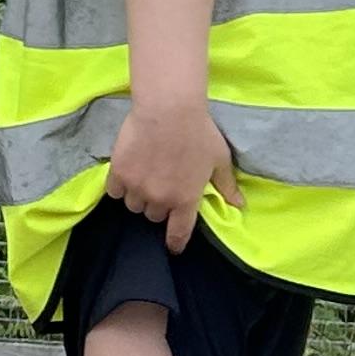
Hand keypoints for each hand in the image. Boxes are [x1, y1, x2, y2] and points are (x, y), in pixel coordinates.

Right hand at [103, 96, 241, 254]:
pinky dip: (120, 186)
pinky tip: (127, 172)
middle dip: (158, 206)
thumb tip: (239, 205)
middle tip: (162, 187)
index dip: (175, 244)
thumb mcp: (219, 159)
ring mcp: (137, 187)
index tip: (173, 247)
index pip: (178, 234)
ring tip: (144, 178)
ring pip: (133, 205)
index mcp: (185, 200)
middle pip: (153, 217)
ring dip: (139, 196)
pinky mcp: (119, 173)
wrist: (168, 109)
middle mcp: (160, 199)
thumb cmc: (199, 132)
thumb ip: (226, 186)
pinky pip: (115, 191)